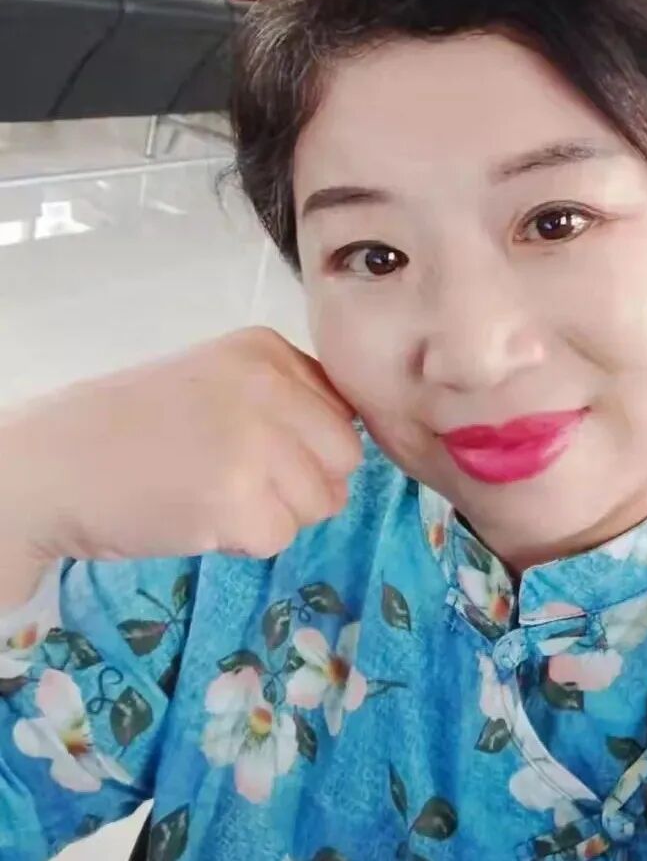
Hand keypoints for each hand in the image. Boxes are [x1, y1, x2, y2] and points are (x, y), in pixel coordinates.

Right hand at [0, 328, 361, 575]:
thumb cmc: (136, 427)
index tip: (264, 453)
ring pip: (321, 503)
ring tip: (218, 497)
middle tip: (249, 485)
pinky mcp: (236, 500)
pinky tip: (202, 518)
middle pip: (345, 458)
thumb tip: (346, 444)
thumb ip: (286, 398)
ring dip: (277, 515)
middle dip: (308, 484)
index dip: (310, 446)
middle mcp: (269, 386)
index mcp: (267, 350)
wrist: (52, 465)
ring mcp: (255, 441)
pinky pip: (281, 538)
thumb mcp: (220, 380)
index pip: (343, 411)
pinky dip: (246, 542)